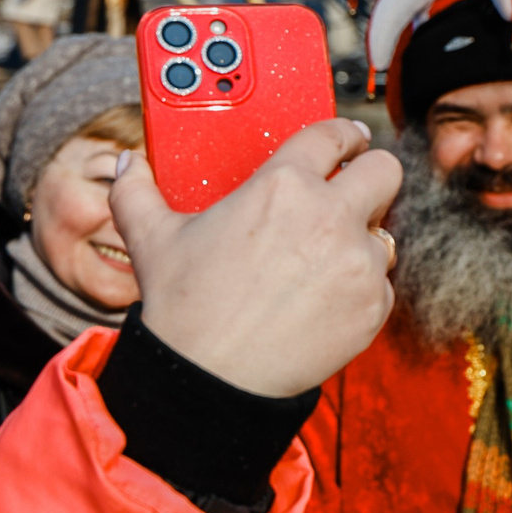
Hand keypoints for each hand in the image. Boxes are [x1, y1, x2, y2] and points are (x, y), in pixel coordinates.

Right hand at [109, 119, 400, 396]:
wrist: (210, 379)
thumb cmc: (182, 308)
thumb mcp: (150, 238)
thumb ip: (136, 191)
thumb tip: (126, 164)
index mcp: (282, 184)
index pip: (334, 134)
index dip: (346, 134)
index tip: (352, 141)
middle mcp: (328, 215)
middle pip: (385, 170)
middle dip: (372, 176)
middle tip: (357, 190)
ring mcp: (356, 262)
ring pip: (385, 233)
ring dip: (362, 242)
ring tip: (326, 262)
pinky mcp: (372, 305)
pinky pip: (382, 285)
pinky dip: (361, 292)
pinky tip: (325, 302)